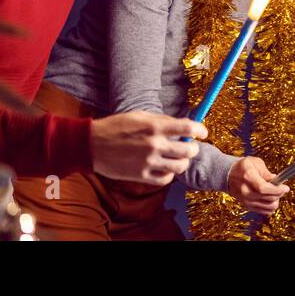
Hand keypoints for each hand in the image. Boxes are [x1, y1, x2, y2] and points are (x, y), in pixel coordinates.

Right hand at [90, 112, 205, 184]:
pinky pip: (166, 179)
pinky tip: (165, 168)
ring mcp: (148, 162)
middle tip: (189, 147)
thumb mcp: (139, 116)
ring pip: (180, 167)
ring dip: (183, 162)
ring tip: (178, 158)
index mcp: (155, 127)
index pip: (188, 128)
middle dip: (193, 148)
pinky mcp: (141, 176)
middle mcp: (154, 145)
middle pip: (188, 151)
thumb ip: (162, 121)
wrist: (91, 144)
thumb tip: (182, 124)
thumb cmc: (115, 127)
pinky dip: (169, 174)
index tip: (203, 132)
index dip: (200, 130)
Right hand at [227, 156, 289, 214]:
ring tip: (275, 193)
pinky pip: (264, 211)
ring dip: (276, 200)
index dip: (277, 189)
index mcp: (248, 177)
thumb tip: (276, 180)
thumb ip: (266, 172)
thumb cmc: (243, 167)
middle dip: (279, 193)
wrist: (228, 175)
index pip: (264, 188)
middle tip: (282, 188)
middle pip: (268, 198)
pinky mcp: (247, 206)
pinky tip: (271, 199)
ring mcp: (246, 200)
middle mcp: (246, 191)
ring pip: (268, 207)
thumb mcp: (255, 163)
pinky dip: (270, 207)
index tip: (286, 187)